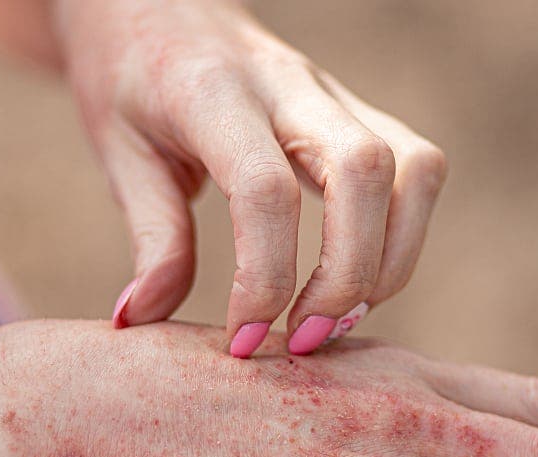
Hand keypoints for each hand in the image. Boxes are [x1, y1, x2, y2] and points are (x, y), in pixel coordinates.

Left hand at [56, 0, 447, 355]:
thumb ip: (149, 235)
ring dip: (392, 260)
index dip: (263, 278)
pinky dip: (403, 237)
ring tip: (339, 317)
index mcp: (212, 92)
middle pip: (365, 171)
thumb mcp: (119, 151)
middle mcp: (289, 83)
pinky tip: (356, 279)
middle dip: (348, 276)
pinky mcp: (363, 112)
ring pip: (414, 168)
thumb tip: (140, 321)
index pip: (265, 189)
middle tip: (303, 342)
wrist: (158, 3)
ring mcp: (336, 94)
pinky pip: (418, 171)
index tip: (242, 339)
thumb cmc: (131, 77)